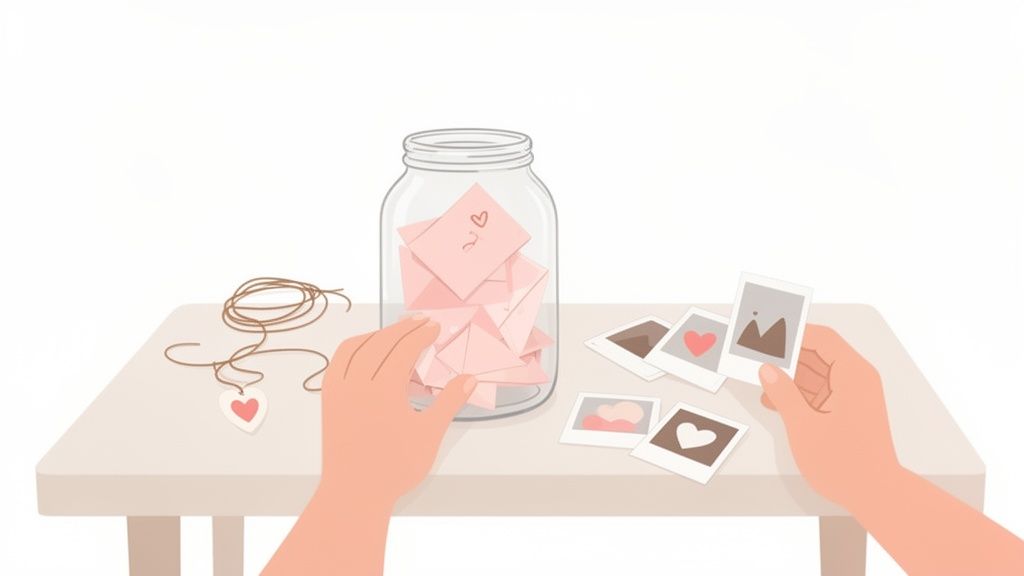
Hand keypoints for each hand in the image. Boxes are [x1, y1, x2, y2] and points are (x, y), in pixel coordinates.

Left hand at [319, 314, 476, 505]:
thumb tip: (468, 379)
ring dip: (378, 334)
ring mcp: (339, 390)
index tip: (435, 327)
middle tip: (421, 321)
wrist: (355, 492)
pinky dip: (354, 348)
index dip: (421, 335)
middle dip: (403, 329)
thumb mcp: (429, 434)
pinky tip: (366, 349)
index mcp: (384, 391)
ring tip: (397, 331)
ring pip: (357, 347)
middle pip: (381, 343)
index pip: (404, 350)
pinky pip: (338, 361)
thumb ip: (449, 402)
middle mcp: (357, 384)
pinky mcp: (329, 399)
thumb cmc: (394, 468)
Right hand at [759, 324, 898, 509]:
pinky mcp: (850, 409)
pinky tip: (776, 401)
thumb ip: (783, 394)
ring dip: (790, 375)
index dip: (792, 333)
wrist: (876, 494)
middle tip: (758, 354)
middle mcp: (858, 379)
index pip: (821, 338)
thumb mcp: (804, 426)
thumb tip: (768, 370)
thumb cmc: (847, 463)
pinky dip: (800, 392)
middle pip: (818, 353)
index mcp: (853, 374)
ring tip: (761, 380)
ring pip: (817, 372)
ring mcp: (855, 395)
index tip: (766, 334)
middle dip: (787, 354)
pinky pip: (821, 390)